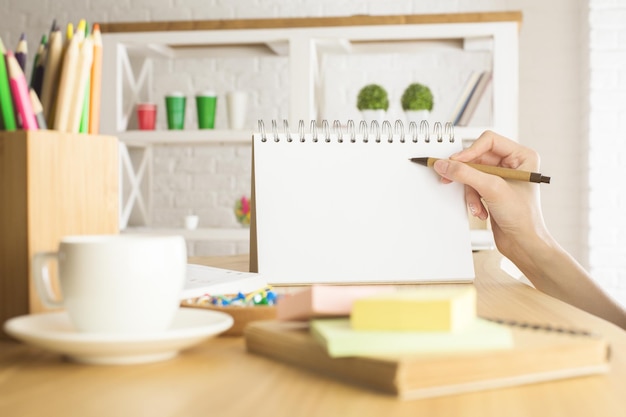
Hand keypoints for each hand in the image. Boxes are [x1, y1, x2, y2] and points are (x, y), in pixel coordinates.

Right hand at [432, 130, 549, 259]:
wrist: (524, 244)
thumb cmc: (524, 218)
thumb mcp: (492, 190)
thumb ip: (466, 174)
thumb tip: (445, 164)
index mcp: (522, 156)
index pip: (488, 141)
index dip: (470, 151)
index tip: (455, 162)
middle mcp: (512, 165)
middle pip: (477, 158)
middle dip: (467, 175)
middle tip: (450, 178)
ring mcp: (501, 178)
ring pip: (472, 174)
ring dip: (471, 192)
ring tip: (476, 205)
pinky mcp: (491, 191)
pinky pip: (472, 187)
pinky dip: (473, 199)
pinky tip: (480, 210)